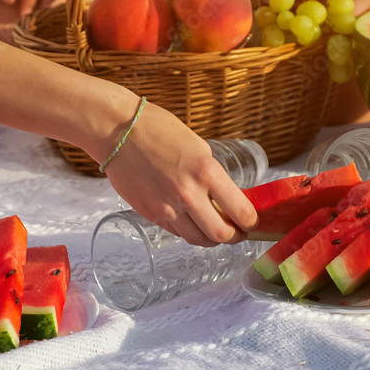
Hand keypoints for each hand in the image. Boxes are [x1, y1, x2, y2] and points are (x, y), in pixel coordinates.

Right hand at [104, 103, 256, 246]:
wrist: (117, 131)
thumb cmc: (159, 130)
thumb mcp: (199, 147)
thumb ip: (213, 175)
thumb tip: (226, 198)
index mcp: (206, 172)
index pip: (241, 211)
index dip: (251, 221)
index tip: (252, 221)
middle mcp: (189, 194)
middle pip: (221, 235)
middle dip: (235, 237)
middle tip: (238, 232)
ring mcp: (168, 208)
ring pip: (198, 240)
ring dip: (211, 239)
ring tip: (215, 230)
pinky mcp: (151, 214)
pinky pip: (177, 232)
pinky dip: (189, 231)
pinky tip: (191, 221)